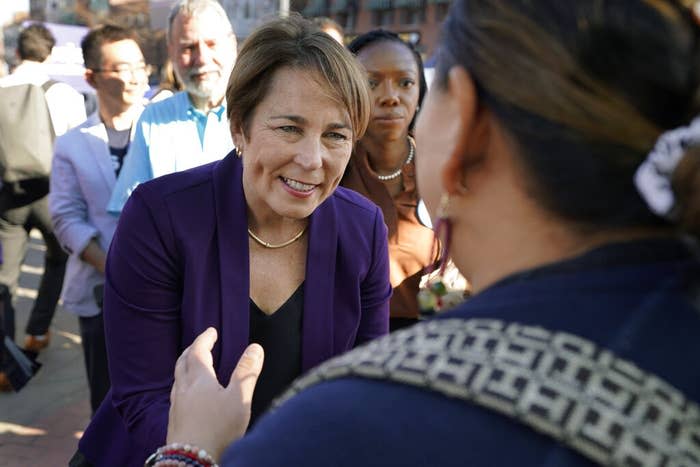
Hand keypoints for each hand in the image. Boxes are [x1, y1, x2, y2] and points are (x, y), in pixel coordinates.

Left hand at [167, 327, 263, 460]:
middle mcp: (184, 389)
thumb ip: (247, 372)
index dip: (204, 339)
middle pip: (183, 363)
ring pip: (178, 379)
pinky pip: (177, 395)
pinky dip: (183, 385)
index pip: (199, 351)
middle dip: (192, 350)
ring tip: (193, 366)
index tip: (211, 331)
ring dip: (185, 367)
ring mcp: (177, 406)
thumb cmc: (218, 429)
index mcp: (199, 379)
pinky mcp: (174, 422)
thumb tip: (255, 347)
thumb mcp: (240, 398)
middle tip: (201, 344)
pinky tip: (189, 397)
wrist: (192, 461)